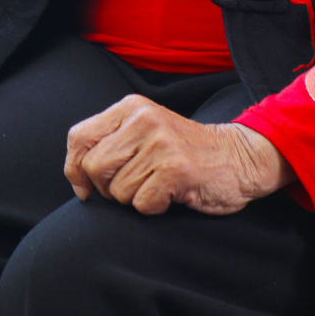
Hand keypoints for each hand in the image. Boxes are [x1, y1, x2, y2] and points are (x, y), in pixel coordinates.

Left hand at [64, 97, 291, 215]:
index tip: (85, 187)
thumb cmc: (186, 152)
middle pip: (93, 167)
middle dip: (107, 188)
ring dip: (135, 199)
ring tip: (158, 185)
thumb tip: (77, 179)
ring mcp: (161, 143)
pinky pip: (142, 204)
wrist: (240, 158)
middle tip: (134, 185)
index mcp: (130, 107)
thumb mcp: (145, 132)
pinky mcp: (176, 169)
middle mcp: (143, 120)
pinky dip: (154, 208)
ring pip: (117, 190)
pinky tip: (171, 194)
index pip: (79, 137)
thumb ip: (111, 143)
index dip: (74, 168)